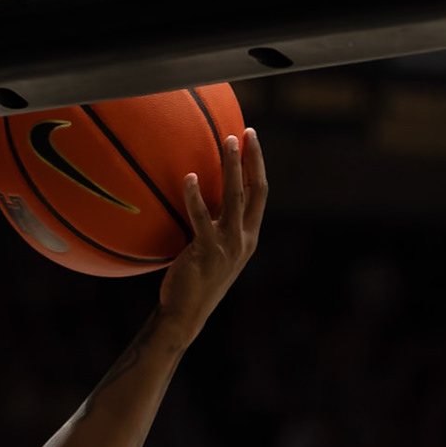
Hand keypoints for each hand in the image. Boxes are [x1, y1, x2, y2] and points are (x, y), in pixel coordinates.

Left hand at [156, 127, 266, 344]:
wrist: (185, 313)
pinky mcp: (206, 251)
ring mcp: (227, 245)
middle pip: (254, 190)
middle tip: (244, 132)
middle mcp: (244, 238)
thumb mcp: (213, 251)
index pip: (259, 194)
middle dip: (252, 159)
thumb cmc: (195, 281)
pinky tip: (190, 178)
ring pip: (234, 197)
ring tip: (226, 142)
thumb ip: (215, 226)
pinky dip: (196, 197)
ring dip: (232, 167)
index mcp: (248, 236)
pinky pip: (202, 218)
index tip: (251, 139)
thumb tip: (202, 198)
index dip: (257, 165)